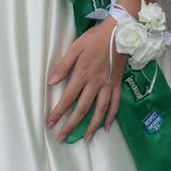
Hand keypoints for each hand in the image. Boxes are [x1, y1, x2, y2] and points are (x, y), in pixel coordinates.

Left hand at [45, 16, 127, 140]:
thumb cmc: (95, 38)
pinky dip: (112, 116)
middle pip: (82, 108)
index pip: (68, 98)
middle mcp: (95, 83)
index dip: (58, 112)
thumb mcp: (76, 47)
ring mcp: (108, 85)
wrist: (120, 32)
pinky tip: (107, 127)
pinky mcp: (117, 84)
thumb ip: (63, 65)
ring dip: (92, 126)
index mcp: (83, 74)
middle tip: (62, 137)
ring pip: (100, 110)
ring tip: (86, 138)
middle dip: (71, 125)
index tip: (50, 123)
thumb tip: (51, 82)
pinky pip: (115, 103)